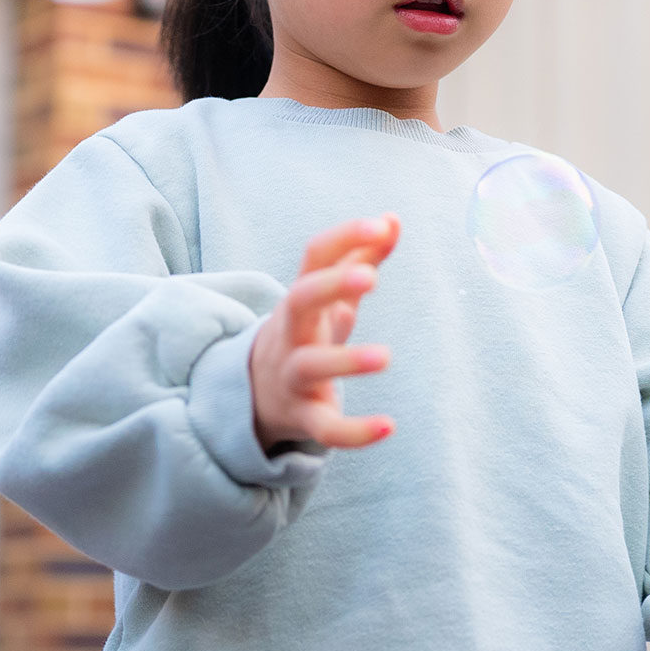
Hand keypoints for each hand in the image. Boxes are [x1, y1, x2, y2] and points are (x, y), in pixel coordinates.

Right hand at [249, 212, 400, 451]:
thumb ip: (360, 257)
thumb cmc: (305, 333)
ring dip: (347, 360)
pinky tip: (388, 427)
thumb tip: (393, 218)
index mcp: (302, 297)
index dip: (345, 236)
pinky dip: (354, 432)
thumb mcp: (329, 297)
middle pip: (300, 300)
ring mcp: (293, 374)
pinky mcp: (303, 416)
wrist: (255, 394)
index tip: (381, 224)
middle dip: (332, 285)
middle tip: (371, 277)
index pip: (315, 256)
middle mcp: (292, 332)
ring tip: (386, 356)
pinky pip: (324, 427)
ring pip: (311, 365)